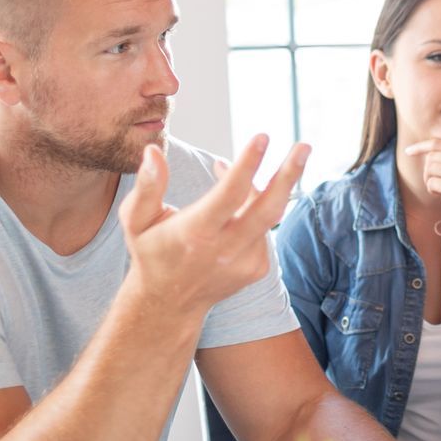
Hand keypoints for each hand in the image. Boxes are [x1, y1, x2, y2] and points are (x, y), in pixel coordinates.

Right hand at [120, 134, 308, 318]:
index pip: (229, 194)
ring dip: (268, 184)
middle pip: (268, 208)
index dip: (247, 164)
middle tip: (304, 146)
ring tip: (261, 160)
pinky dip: (257, 207)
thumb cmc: (151, 251)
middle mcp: (225, 249)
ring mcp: (246, 262)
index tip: (263, 137)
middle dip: (290, 175)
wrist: (169, 303)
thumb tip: (153, 151)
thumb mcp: (136, 220)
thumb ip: (147, 186)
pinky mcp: (257, 268)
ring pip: (267, 214)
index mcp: (196, 233)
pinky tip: (240, 201)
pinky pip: (265, 228)